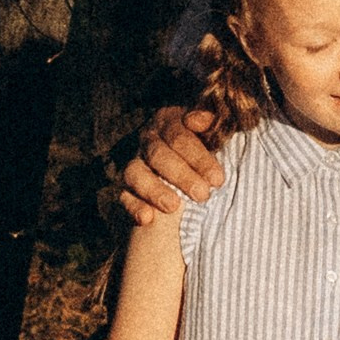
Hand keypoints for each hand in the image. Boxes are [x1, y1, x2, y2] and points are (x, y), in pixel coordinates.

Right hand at [120, 101, 225, 228]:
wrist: (182, 160)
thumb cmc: (204, 144)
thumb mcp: (210, 129)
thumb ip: (209, 122)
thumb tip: (198, 120)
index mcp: (168, 121)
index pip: (179, 138)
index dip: (199, 159)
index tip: (217, 179)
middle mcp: (146, 140)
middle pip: (159, 156)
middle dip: (182, 176)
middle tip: (203, 195)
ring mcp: (132, 162)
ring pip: (135, 173)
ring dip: (154, 191)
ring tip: (174, 207)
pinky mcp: (123, 186)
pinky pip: (122, 196)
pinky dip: (133, 207)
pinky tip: (147, 219)